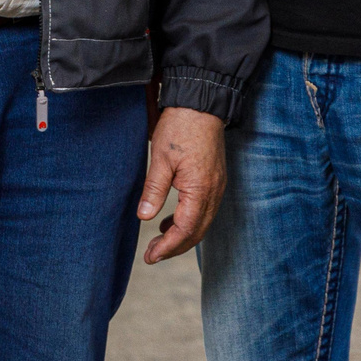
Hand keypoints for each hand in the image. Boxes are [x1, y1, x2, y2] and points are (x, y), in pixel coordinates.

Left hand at [139, 105, 225, 263]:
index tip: (150, 257)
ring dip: (182, 236)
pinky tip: (171, 221)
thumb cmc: (179, 127)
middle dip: (174, 247)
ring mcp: (217, 186)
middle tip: (152, 256)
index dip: (168, 247)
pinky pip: (204, 210)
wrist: (200, 103)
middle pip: (197, 232)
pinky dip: (188, 221)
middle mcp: (214, 192)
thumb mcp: (161, 158)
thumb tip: (144, 217)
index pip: (186, 230)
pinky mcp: (215, 179)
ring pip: (202, 223)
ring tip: (158, 242)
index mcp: (201, 189)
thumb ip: (154, 190)